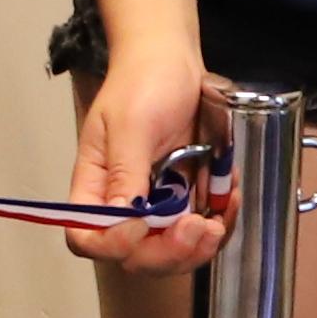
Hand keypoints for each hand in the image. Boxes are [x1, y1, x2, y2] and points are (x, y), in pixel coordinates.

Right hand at [68, 36, 227, 272]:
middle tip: (196, 226)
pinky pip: (203, 231)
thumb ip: (125, 172)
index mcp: (95, 186)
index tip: (139, 227)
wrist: (174, 62)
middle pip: (135, 255)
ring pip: (173, 252)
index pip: (87, 237)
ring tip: (218, 217)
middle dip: (167, 251)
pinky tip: (229, 197)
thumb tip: (120, 219)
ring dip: (198, 246)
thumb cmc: (142, 83)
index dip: (111, 245)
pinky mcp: (189, 199)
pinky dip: (220, 223)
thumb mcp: (130, 124)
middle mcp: (123, 204)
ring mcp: (159, 205)